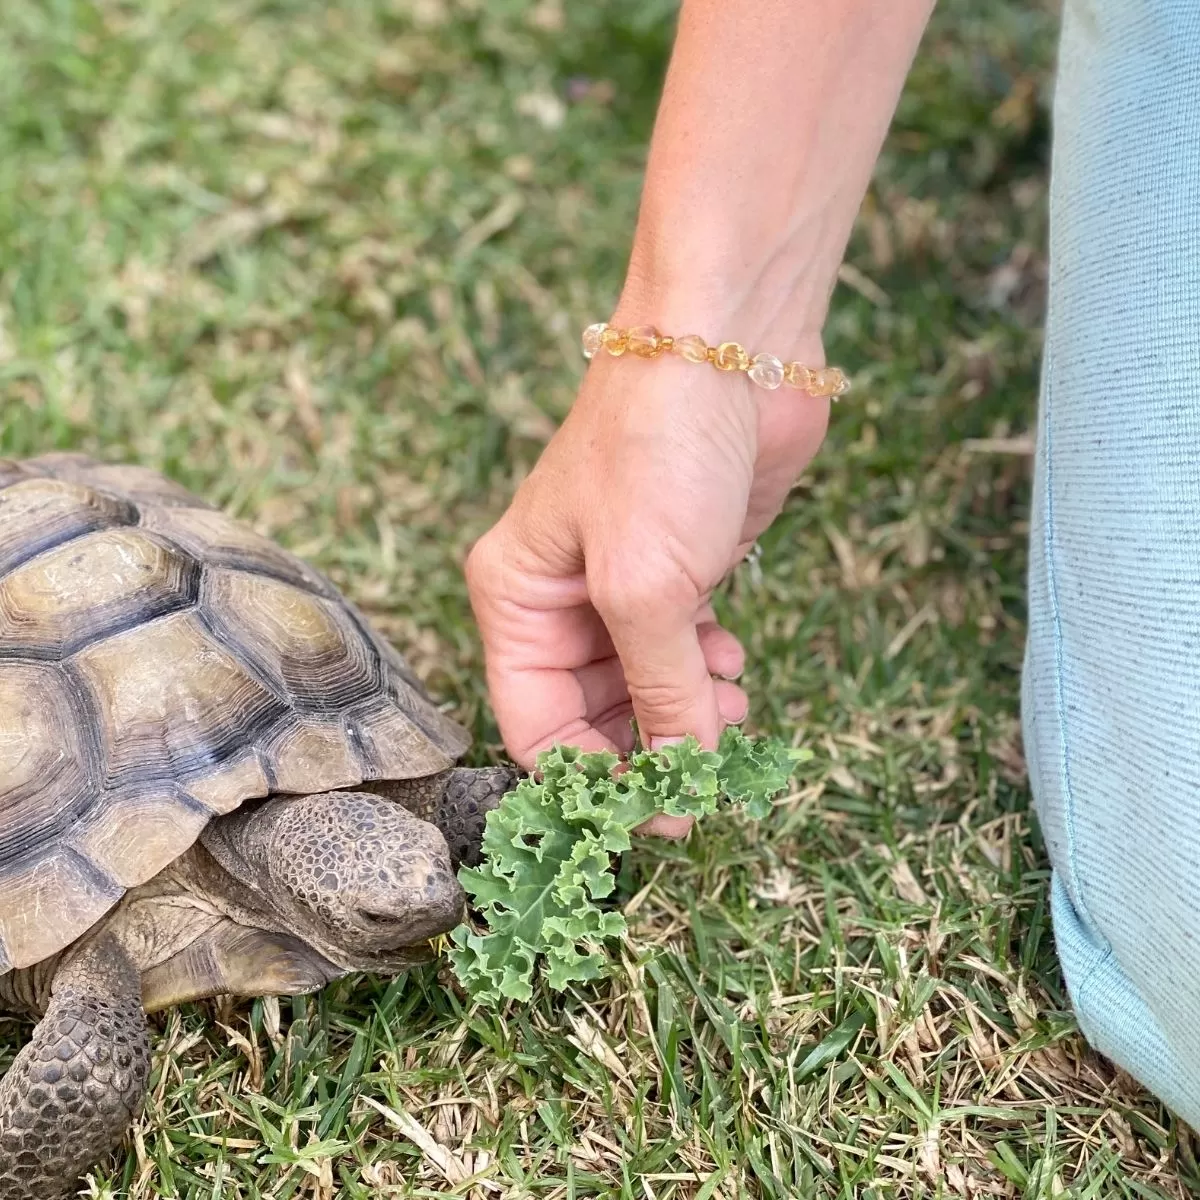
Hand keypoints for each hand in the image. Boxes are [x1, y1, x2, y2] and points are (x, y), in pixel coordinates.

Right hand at [466, 332, 828, 835]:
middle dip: (649, 751)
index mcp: (517, 599)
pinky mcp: (682, 571)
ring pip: (644, 690)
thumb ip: (663, 693)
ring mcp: (623, 586)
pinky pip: (685, 655)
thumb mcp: (647, 588)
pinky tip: (732, 665)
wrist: (731, 345)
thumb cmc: (659, 447)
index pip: (537, 724)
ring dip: (687, 716)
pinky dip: (709, 677)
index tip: (655, 817)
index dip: (591, 781)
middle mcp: (560, 600)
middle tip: (707, 776)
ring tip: (731, 711)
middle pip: (592, 715)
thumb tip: (681, 781)